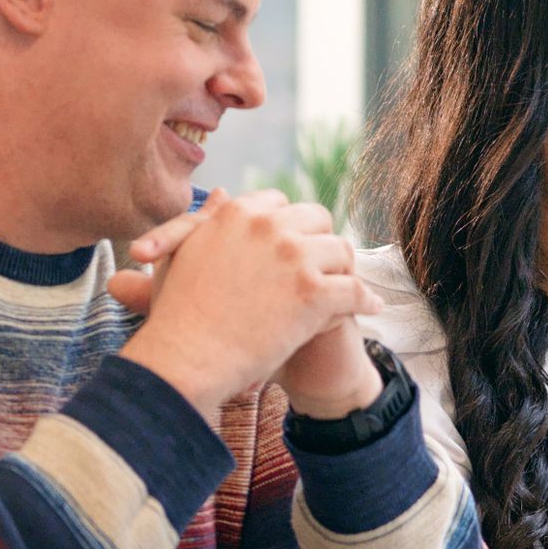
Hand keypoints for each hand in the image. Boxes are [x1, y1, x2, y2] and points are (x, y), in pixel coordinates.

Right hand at [111, 191, 365, 418]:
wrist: (186, 357)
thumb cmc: (177, 312)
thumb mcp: (183, 252)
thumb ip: (207, 219)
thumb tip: (224, 191)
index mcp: (238, 212)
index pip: (280, 203)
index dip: (290, 227)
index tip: (293, 249)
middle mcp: (268, 226)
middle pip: (317, 220)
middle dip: (320, 243)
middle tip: (324, 268)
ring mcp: (293, 257)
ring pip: (341, 251)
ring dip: (344, 271)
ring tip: (346, 290)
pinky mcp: (313, 292)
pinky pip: (355, 290)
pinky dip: (366, 300)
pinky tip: (371, 308)